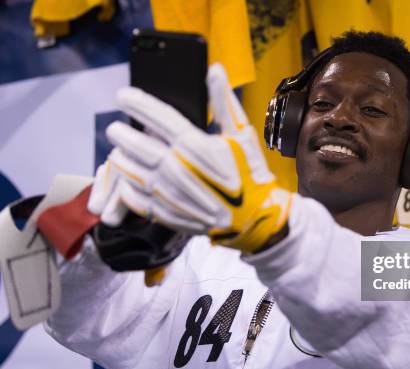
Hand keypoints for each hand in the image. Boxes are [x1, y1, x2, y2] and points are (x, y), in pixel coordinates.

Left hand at [88, 64, 291, 253]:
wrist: (254, 216)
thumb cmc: (249, 173)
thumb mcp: (242, 134)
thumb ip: (224, 102)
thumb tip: (215, 70)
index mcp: (194, 145)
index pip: (157, 116)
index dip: (136, 103)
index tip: (122, 96)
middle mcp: (176, 167)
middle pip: (135, 144)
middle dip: (121, 133)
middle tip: (115, 128)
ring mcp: (168, 191)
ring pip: (129, 170)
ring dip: (121, 158)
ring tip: (120, 152)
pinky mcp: (166, 212)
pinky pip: (134, 197)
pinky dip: (127, 187)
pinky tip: (130, 181)